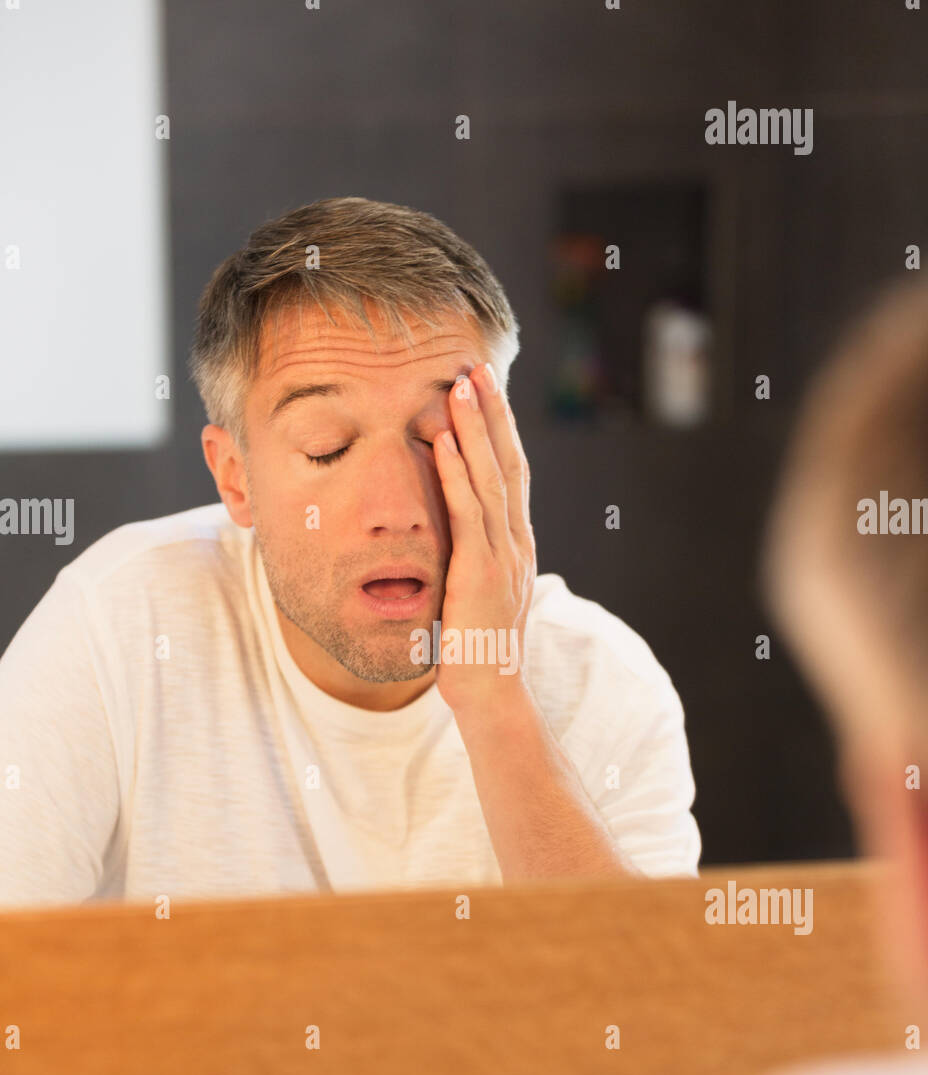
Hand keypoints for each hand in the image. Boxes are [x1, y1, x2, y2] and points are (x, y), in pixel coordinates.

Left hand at [432, 362, 536, 716]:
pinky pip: (469, 514)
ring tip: (462, 384)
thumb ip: (469, 559)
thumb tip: (451, 536)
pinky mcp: (481, 573)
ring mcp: (503, 556)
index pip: (512, 473)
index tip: (486, 389)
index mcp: (516, 544)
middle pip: (509, 462)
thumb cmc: (475, 649)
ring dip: (476, 428)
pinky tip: (446, 442)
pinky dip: (458, 475)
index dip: (500, 429)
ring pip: (492, 478)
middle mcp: (516, 542)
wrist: (491, 694)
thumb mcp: (475, 593)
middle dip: (493, 412)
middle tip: (478, 365)